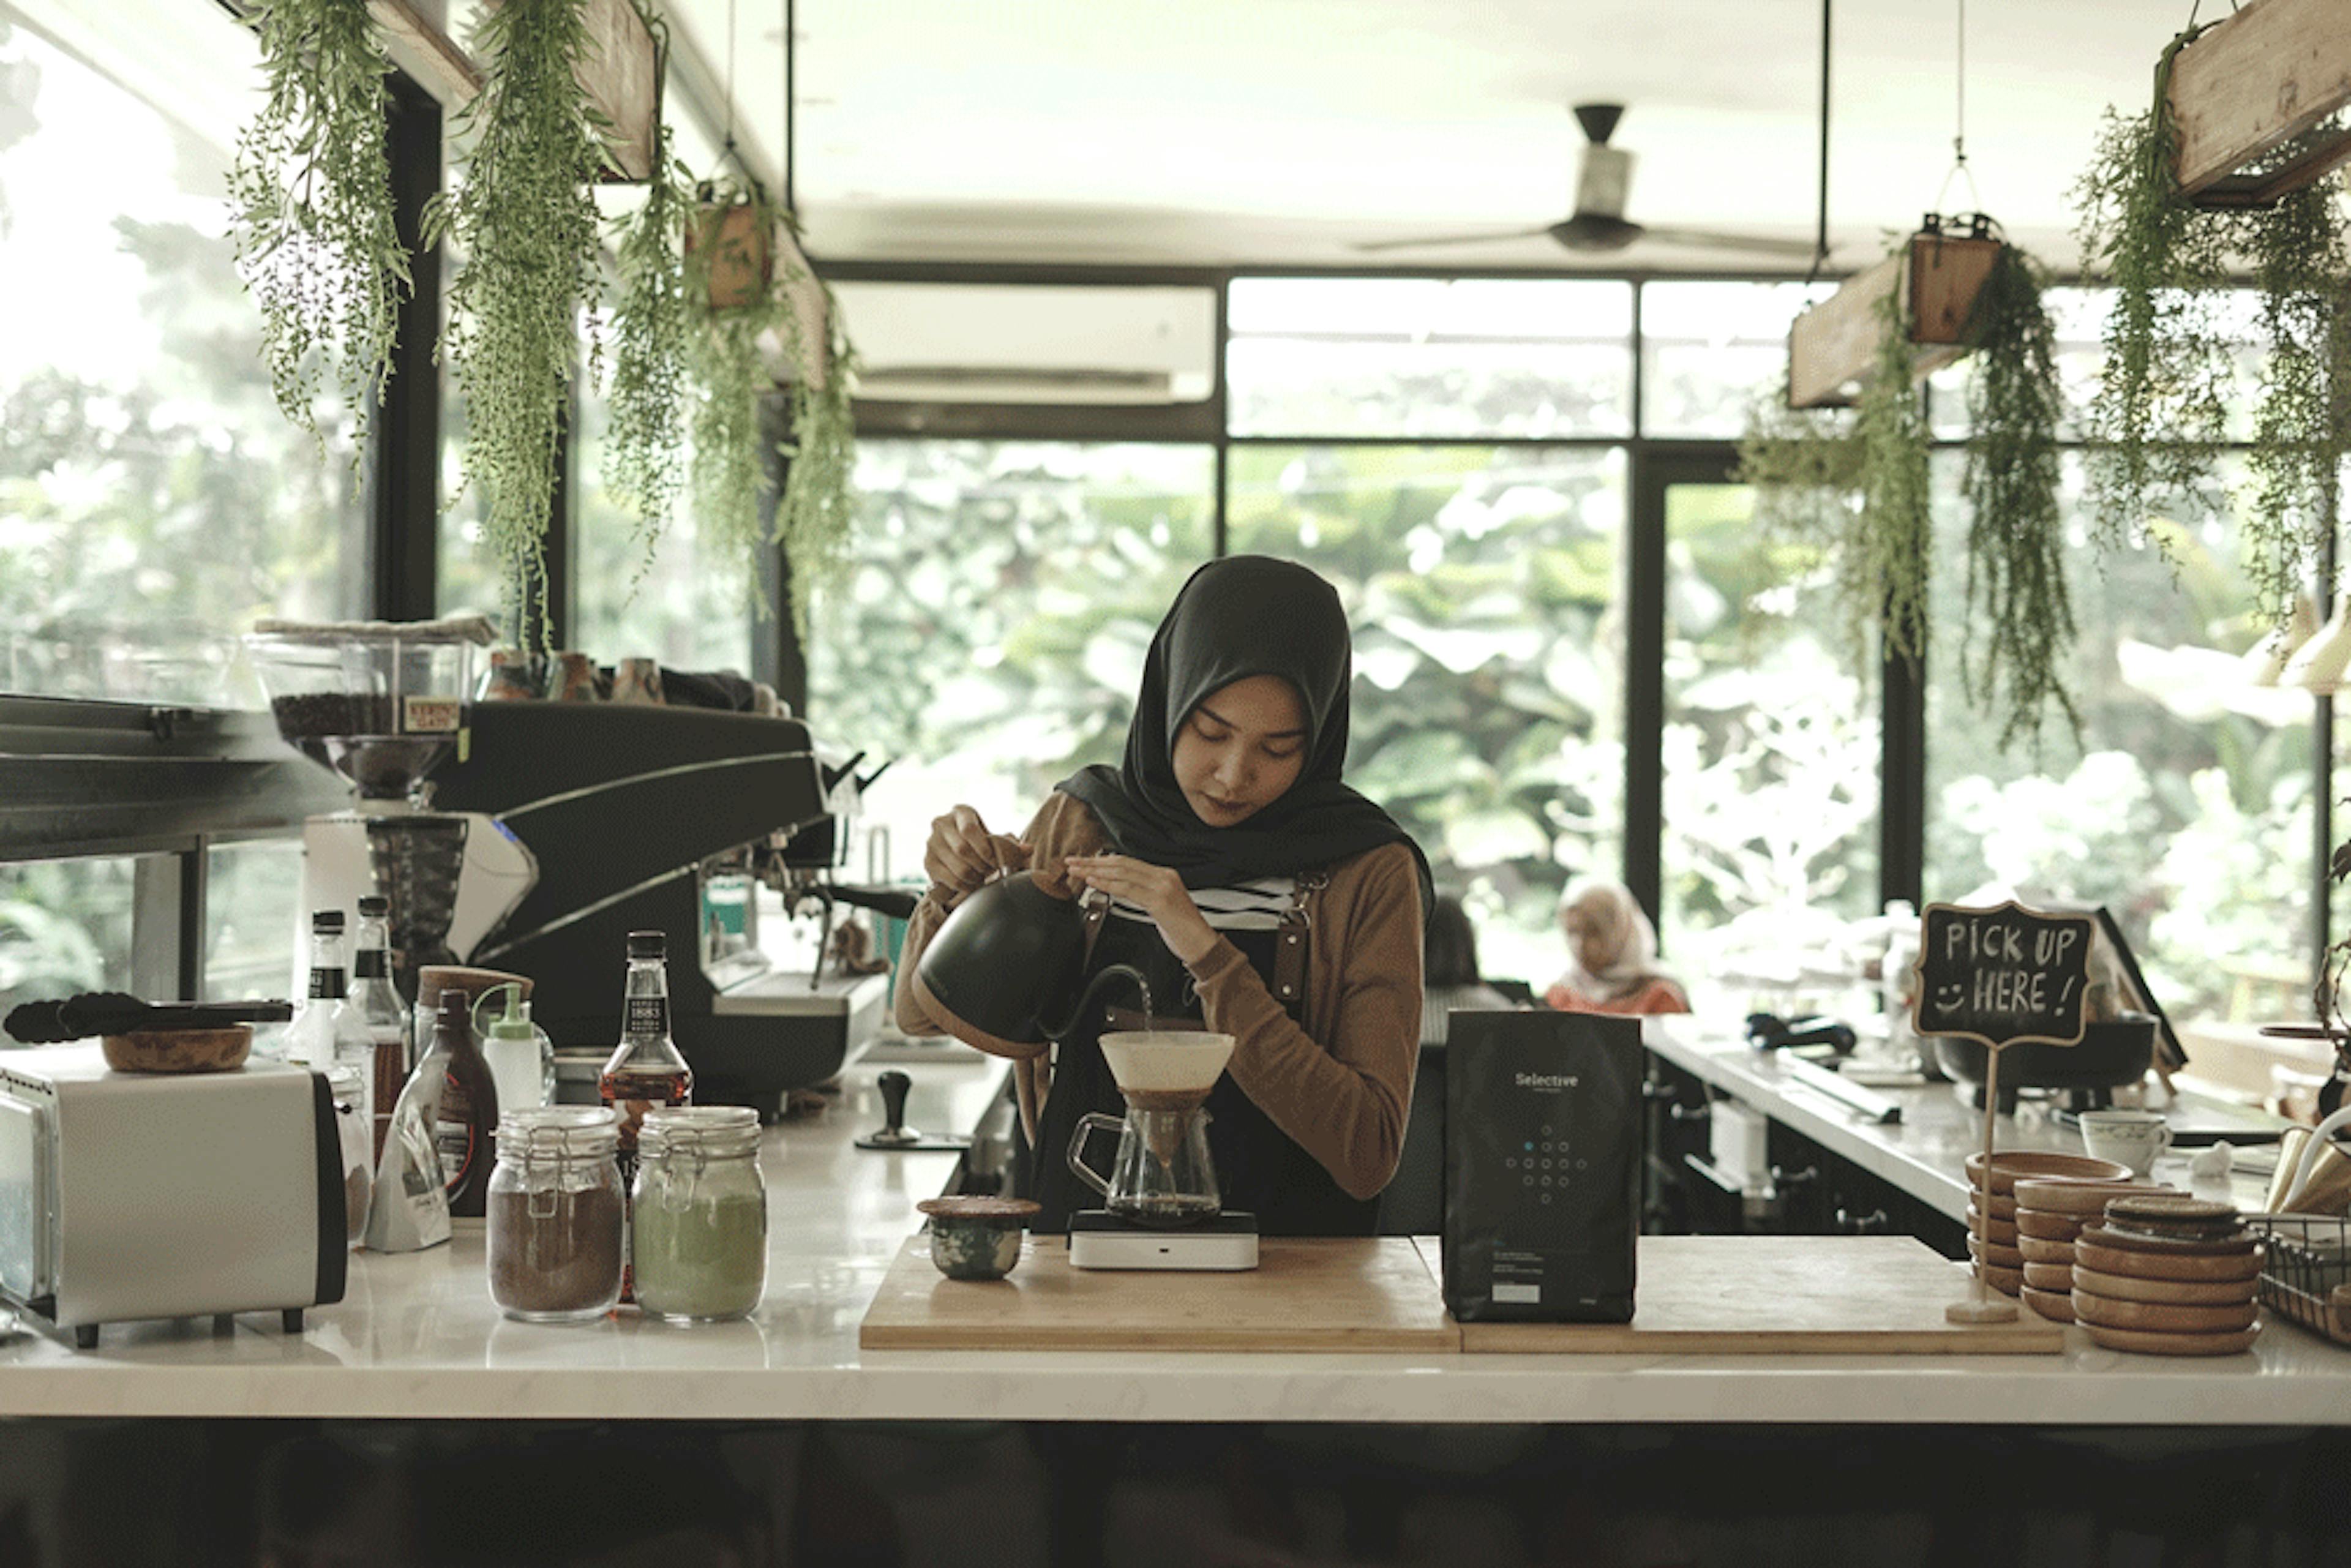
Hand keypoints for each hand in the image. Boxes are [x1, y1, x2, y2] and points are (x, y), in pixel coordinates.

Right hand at [923, 805, 1028, 895]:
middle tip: (990, 872)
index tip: (994, 860)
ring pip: (956, 866)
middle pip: (962, 849)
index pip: (970, 829)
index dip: (984, 848)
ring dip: (974, 876)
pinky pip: (948, 878)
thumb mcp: (993, 839)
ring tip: (982, 878)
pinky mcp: (927, 861)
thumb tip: (1028, 850)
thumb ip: (1011, 844)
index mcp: (960, 812)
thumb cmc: (979, 842)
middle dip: (981, 865)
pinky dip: (963, 885)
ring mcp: (931, 843)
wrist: (954, 853)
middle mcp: (941, 823)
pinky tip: (971, 884)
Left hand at [1063, 854, 1216, 964]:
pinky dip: (1108, 884)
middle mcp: (1164, 877)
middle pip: (1121, 864)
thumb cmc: (1183, 930)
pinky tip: (1094, 883)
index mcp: (1164, 875)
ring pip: (1122, 873)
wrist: (1202, 945)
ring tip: (1077, 871)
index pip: (1127, 862)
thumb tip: (1120, 887)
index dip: (1103, 861)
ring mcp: (1163, 887)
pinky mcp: (1160, 901)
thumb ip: (1143, 893)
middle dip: (1093, 863)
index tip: (1085, 862)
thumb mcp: (1161, 906)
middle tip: (1072, 862)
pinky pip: (1128, 889)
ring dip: (1095, 872)